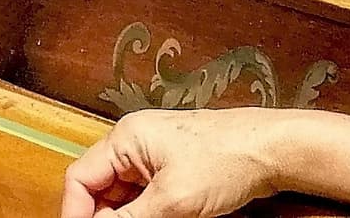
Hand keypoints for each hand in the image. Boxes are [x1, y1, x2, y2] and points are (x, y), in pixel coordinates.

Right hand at [60, 109, 305, 217]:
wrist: (273, 152)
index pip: (80, 179)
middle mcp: (135, 144)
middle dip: (104, 217)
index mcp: (126, 139)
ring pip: (123, 197)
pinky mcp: (173, 171)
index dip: (76, 212)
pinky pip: (145, 198)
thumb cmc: (230, 158)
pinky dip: (144, 215)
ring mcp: (155, 158)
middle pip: (99, 189)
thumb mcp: (172, 200)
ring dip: (126, 217)